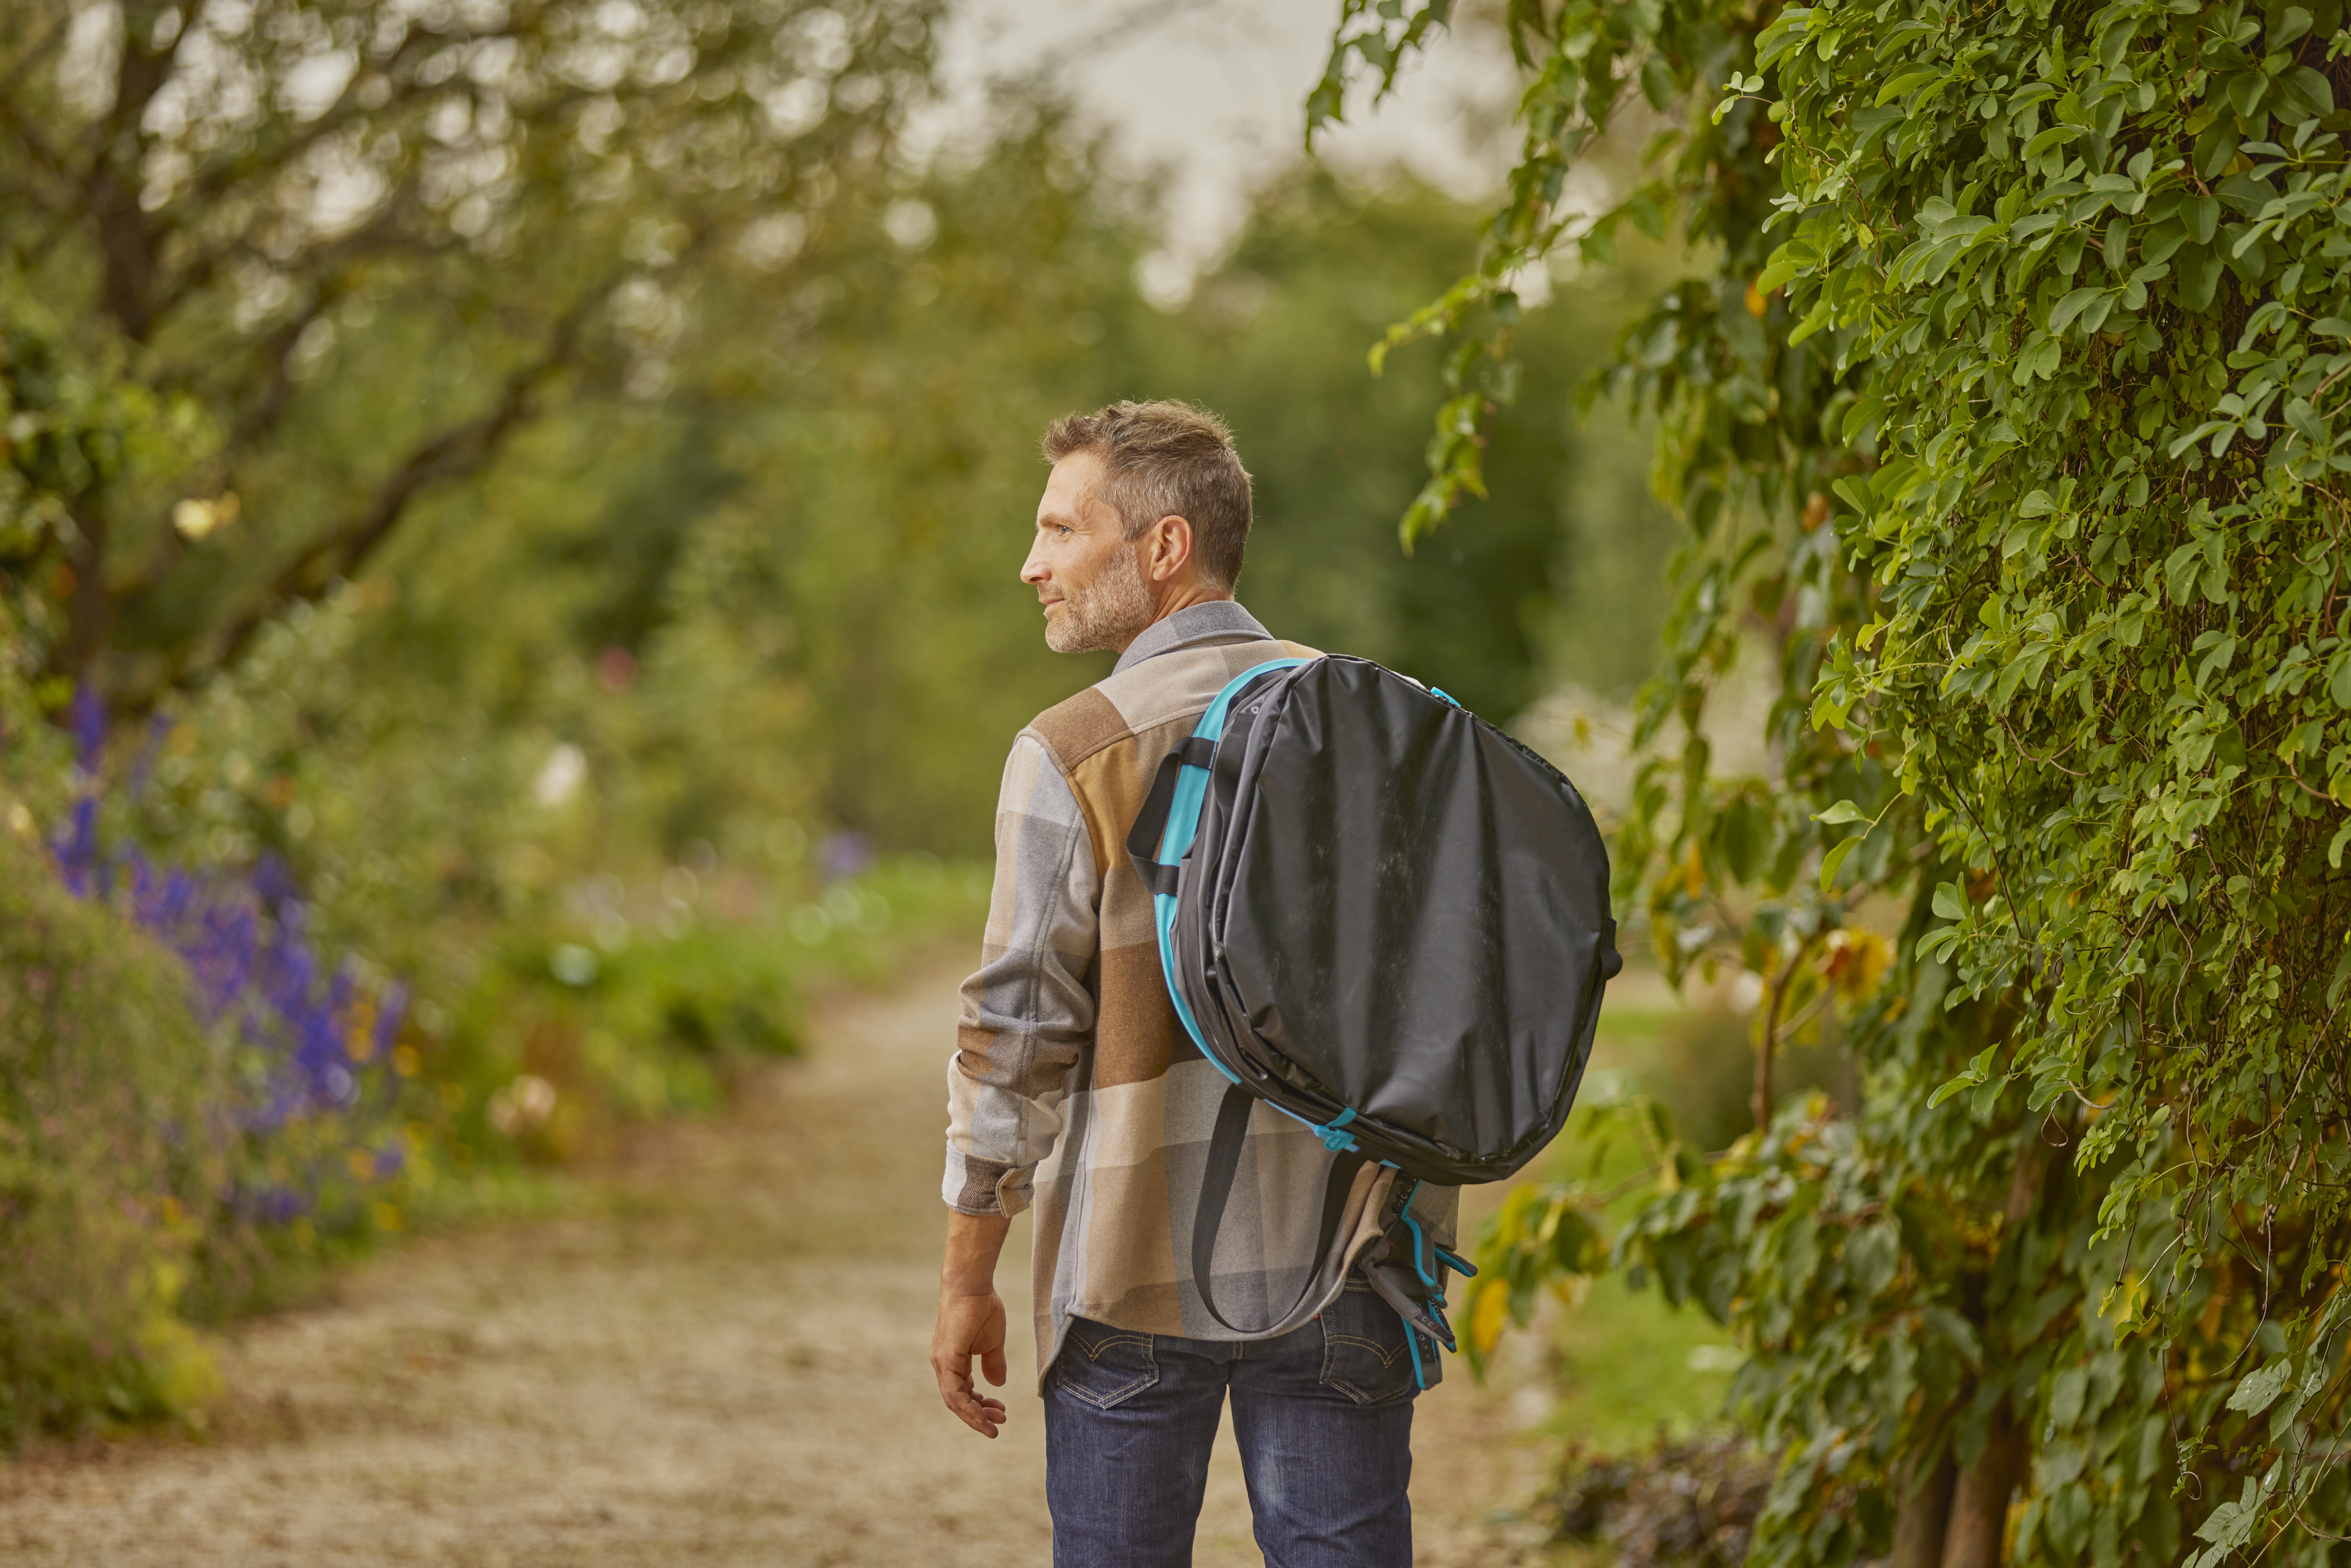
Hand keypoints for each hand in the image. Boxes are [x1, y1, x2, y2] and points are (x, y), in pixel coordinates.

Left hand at [932, 1287, 1009, 1436]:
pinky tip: (982, 1416)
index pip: (963, 1392)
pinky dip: (969, 1407)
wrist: (972, 1284)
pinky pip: (954, 1392)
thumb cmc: (982, 1307)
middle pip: (957, 1401)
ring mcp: (942, 1362)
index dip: (980, 1406)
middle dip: (978, 1415)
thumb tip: (997, 1383)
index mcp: (952, 1361)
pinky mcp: (946, 1358)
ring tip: (994, 1425)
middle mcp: (943, 1364)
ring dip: (975, 1416)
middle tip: (998, 1424)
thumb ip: (993, 1363)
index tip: (1000, 1412)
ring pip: (954, 1401)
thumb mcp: (992, 1342)